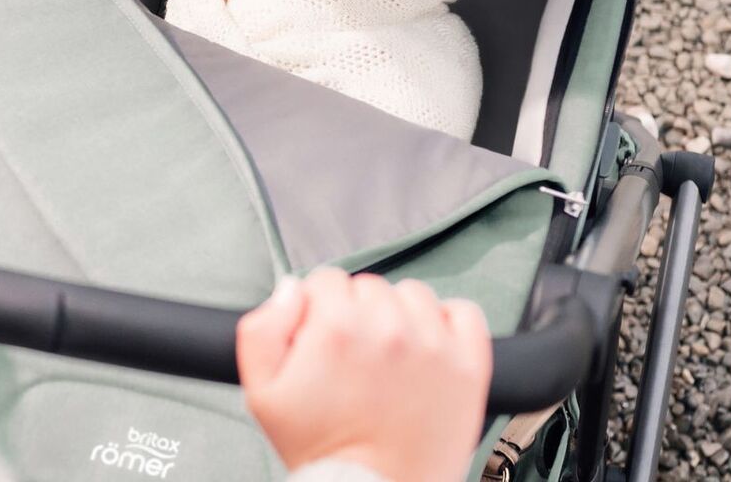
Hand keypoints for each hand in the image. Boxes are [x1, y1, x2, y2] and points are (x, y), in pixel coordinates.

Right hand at [236, 268, 490, 481]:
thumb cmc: (321, 451)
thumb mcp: (262, 393)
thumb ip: (262, 329)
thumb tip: (291, 290)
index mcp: (337, 327)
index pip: (327, 280)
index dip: (319, 310)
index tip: (323, 340)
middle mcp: (388, 327)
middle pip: (369, 286)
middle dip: (357, 314)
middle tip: (354, 360)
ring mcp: (433, 344)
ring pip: (412, 294)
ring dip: (400, 316)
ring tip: (390, 359)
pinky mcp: (468, 364)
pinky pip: (464, 312)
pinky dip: (448, 323)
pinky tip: (428, 350)